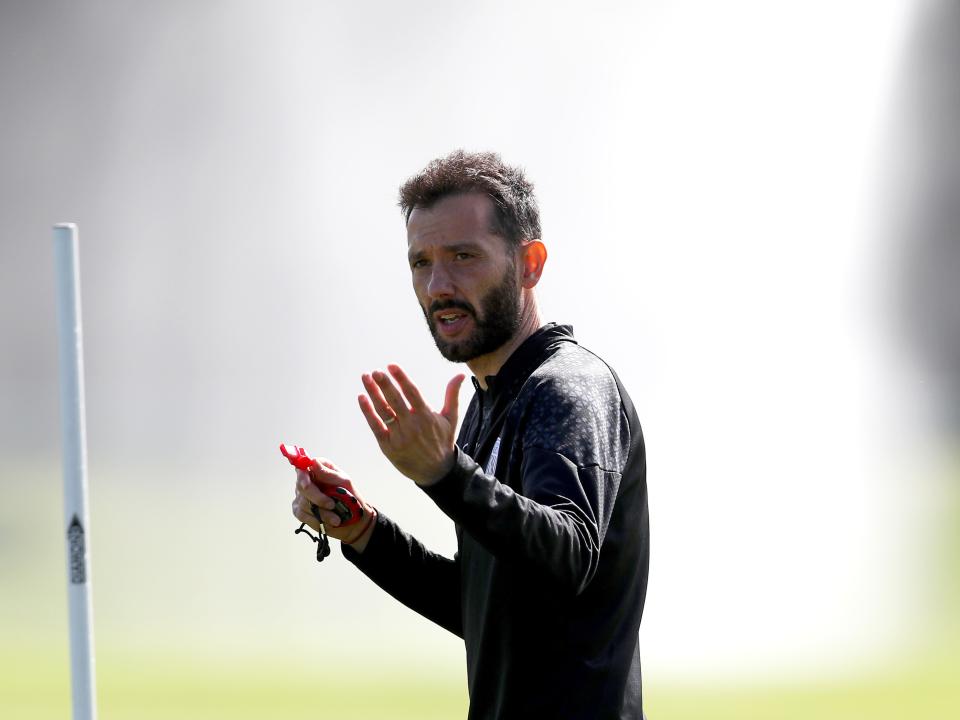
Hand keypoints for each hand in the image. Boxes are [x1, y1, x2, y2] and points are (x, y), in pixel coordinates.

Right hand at [291, 458, 375, 550]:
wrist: (353, 519)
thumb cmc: (350, 495)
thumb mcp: (344, 482)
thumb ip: (329, 473)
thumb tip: (314, 462)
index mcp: (317, 469)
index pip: (303, 468)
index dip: (302, 476)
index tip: (306, 485)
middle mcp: (306, 481)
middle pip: (302, 487)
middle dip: (317, 498)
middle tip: (332, 505)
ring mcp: (301, 496)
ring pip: (304, 503)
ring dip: (322, 513)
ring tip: (337, 519)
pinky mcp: (300, 511)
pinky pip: (303, 516)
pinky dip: (317, 520)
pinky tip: (329, 522)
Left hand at [358, 364, 464, 485]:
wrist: (435, 472)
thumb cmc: (442, 441)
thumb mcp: (451, 418)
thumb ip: (452, 395)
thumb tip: (460, 374)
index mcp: (427, 416)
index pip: (412, 393)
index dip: (401, 378)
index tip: (391, 365)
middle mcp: (412, 426)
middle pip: (395, 400)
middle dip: (384, 384)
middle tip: (375, 371)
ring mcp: (399, 436)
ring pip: (383, 411)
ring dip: (373, 393)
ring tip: (365, 378)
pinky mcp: (388, 446)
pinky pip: (375, 426)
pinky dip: (368, 412)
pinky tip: (362, 398)